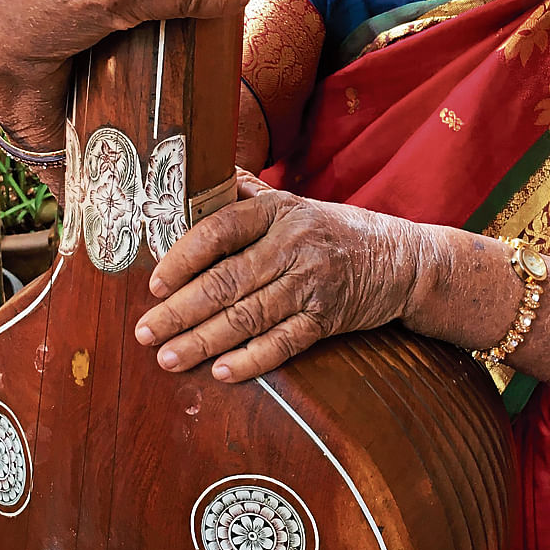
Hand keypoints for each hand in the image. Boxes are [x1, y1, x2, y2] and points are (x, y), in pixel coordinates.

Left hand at [134, 171, 426, 380]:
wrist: (404, 260)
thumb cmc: (338, 231)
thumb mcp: (296, 203)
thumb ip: (249, 194)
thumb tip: (204, 177)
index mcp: (277, 212)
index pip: (219, 230)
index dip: (183, 257)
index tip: (154, 283)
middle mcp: (292, 245)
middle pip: (226, 281)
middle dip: (180, 310)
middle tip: (146, 332)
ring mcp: (311, 283)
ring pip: (248, 316)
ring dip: (204, 341)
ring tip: (169, 358)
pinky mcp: (328, 318)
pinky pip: (285, 342)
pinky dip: (252, 359)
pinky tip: (223, 371)